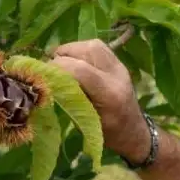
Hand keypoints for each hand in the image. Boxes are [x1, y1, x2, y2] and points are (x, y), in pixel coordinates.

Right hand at [50, 40, 149, 162]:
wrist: (134, 132)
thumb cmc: (109, 134)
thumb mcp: (85, 124)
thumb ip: (69, 101)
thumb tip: (46, 83)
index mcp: (110, 94)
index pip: (80, 69)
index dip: (58, 68)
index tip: (44, 76)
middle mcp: (117, 75)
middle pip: (88, 50)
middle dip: (64, 56)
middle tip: (52, 70)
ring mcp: (120, 67)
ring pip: (93, 45)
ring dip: (72, 50)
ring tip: (61, 64)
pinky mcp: (119, 63)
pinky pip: (98, 47)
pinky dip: (81, 50)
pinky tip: (73, 61)